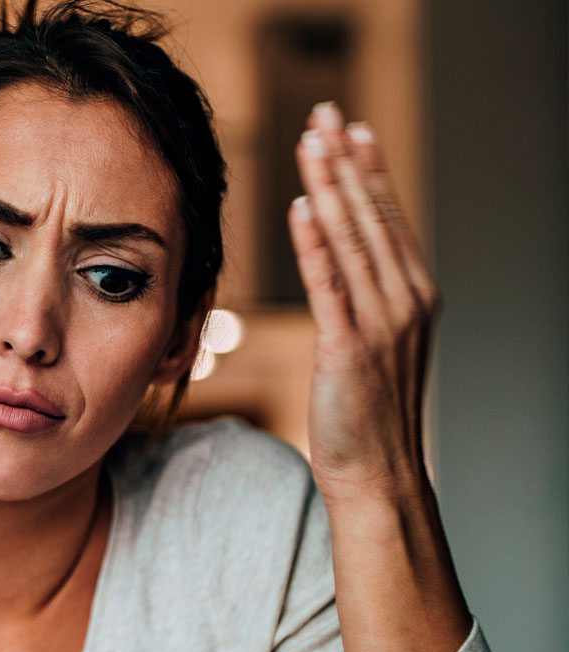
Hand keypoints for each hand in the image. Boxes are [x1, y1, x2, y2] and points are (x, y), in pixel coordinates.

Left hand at [289, 102, 438, 501]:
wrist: (378, 471)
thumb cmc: (369, 410)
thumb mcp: (376, 341)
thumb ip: (364, 296)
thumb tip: (341, 259)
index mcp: (413, 295)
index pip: (388, 218)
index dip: (368, 170)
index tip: (350, 129)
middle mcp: (405, 300)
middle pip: (372, 216)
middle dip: (346, 161)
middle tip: (325, 113)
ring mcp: (383, 323)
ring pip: (353, 239)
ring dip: (330, 186)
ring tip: (310, 142)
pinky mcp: (350, 348)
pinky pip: (331, 285)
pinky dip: (317, 244)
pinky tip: (304, 207)